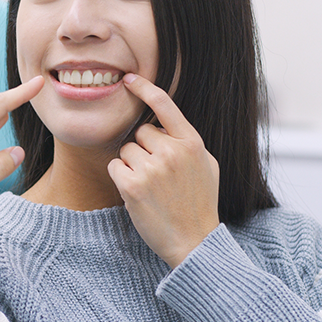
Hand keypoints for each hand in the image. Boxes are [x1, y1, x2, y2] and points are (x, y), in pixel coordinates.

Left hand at [107, 74, 219, 268]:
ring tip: (150, 187)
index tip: (129, 79)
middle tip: (157, 174)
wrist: (194, 242)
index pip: (164, 105)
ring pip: (125, 150)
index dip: (144, 88)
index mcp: (192, 143)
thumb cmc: (200, 203)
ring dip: (132, 165)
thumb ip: (187, 142)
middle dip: (143, 149)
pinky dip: (121, 178)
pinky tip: (137, 193)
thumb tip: (166, 124)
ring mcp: (152, 168)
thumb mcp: (206, 166)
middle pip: (140, 133)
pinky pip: (115, 167)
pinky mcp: (133, 186)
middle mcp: (172, 151)